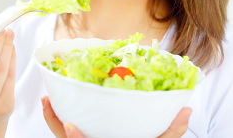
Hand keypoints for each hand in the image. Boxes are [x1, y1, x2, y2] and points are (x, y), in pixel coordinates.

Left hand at [42, 96, 191, 137]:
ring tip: (48, 98)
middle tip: (46, 100)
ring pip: (63, 137)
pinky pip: (68, 133)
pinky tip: (62, 104)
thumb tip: (186, 110)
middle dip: (54, 123)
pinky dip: (62, 120)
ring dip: (54, 118)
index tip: (70, 124)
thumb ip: (170, 132)